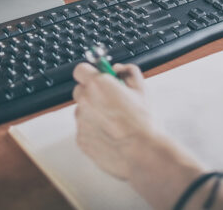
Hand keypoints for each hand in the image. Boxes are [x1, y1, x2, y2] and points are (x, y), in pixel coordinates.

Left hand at [72, 62, 163, 179]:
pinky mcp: (81, 140)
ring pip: (82, 111)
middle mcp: (85, 101)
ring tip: (114, 122)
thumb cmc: (143, 124)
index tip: (99, 78)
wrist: (143, 154)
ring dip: (93, 113)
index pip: (80, 69)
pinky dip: (93, 130)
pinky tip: (111, 134)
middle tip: (110, 100)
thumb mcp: (142, 89)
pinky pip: (84, 129)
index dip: (90, 73)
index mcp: (98, 85)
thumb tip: (117, 69)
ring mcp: (81, 122)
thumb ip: (128, 71)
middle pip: (80, 90)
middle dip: (92, 93)